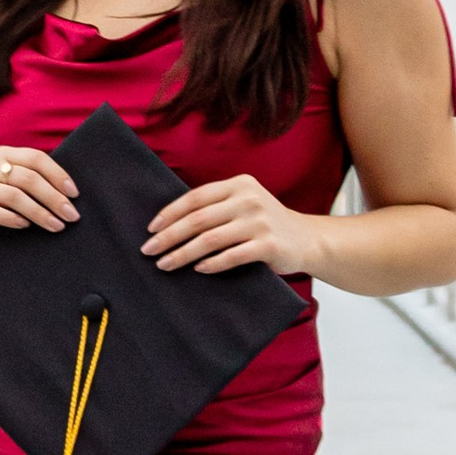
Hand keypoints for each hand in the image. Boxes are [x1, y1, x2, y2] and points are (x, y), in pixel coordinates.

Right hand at [0, 145, 79, 241]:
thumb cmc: (7, 203)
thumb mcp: (20, 185)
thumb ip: (37, 179)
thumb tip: (72, 193)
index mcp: (4, 154)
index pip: (36, 158)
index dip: (58, 175)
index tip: (74, 194)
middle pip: (28, 178)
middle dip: (53, 198)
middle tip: (71, 216)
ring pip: (13, 196)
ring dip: (39, 212)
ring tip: (56, 225)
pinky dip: (12, 219)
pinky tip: (26, 226)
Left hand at [144, 173, 308, 277]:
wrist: (306, 239)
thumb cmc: (265, 224)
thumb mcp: (243, 204)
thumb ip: (215, 207)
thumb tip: (169, 223)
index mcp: (238, 184)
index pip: (195, 198)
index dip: (169, 213)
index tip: (150, 229)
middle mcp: (249, 199)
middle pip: (198, 219)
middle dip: (169, 236)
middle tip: (149, 251)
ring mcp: (260, 222)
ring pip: (210, 239)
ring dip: (183, 254)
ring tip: (165, 264)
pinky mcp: (269, 245)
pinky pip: (232, 256)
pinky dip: (212, 264)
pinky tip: (197, 270)